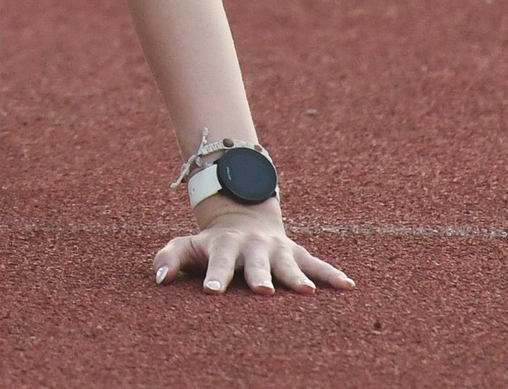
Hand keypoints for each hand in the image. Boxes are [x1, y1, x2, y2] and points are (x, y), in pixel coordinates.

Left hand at [152, 205, 353, 294]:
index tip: (211, 292)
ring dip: (297, 277)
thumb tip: (159, 280)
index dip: (214, 276)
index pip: (218, 261)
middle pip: (255, 263)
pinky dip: (332, 274)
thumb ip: (169, 258)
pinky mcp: (297, 253)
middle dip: (259, 276)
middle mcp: (252, 246)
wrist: (243, 215)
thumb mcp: (187, 245)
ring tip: (307, 292)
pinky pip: (317, 264)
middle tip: (264, 291)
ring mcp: (277, 249)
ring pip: (288, 264)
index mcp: (224, 245)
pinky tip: (348, 286)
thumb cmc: (211, 243)